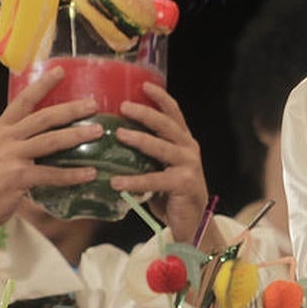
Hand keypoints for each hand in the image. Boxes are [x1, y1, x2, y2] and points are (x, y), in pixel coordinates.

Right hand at [0, 67, 102, 266]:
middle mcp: (5, 138)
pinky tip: (90, 173)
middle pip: (43, 118)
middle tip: (93, 104)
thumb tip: (51, 131)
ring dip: (76, 135)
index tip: (61, 70)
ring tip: (98, 132)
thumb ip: (19, 139)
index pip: (23, 100)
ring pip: (50, 141)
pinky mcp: (17, 177)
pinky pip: (51, 174)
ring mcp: (11, 157)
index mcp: (2, 128)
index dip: (42, 85)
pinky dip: (72, 174)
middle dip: (70, 109)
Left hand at [110, 81, 210, 245]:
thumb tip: (113, 140)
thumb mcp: (161, 168)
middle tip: (123, 106)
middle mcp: (189, 148)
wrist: (192, 223)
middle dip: (145, 113)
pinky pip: (154, 180)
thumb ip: (147, 154)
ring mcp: (189, 165)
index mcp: (184, 141)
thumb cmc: (171, 194)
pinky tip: (116, 182)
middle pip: (166, 124)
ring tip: (118, 134)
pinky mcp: (183, 184)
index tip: (143, 84)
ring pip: (161, 147)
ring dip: (139, 139)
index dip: (160, 97)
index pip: (173, 113)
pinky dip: (134, 181)